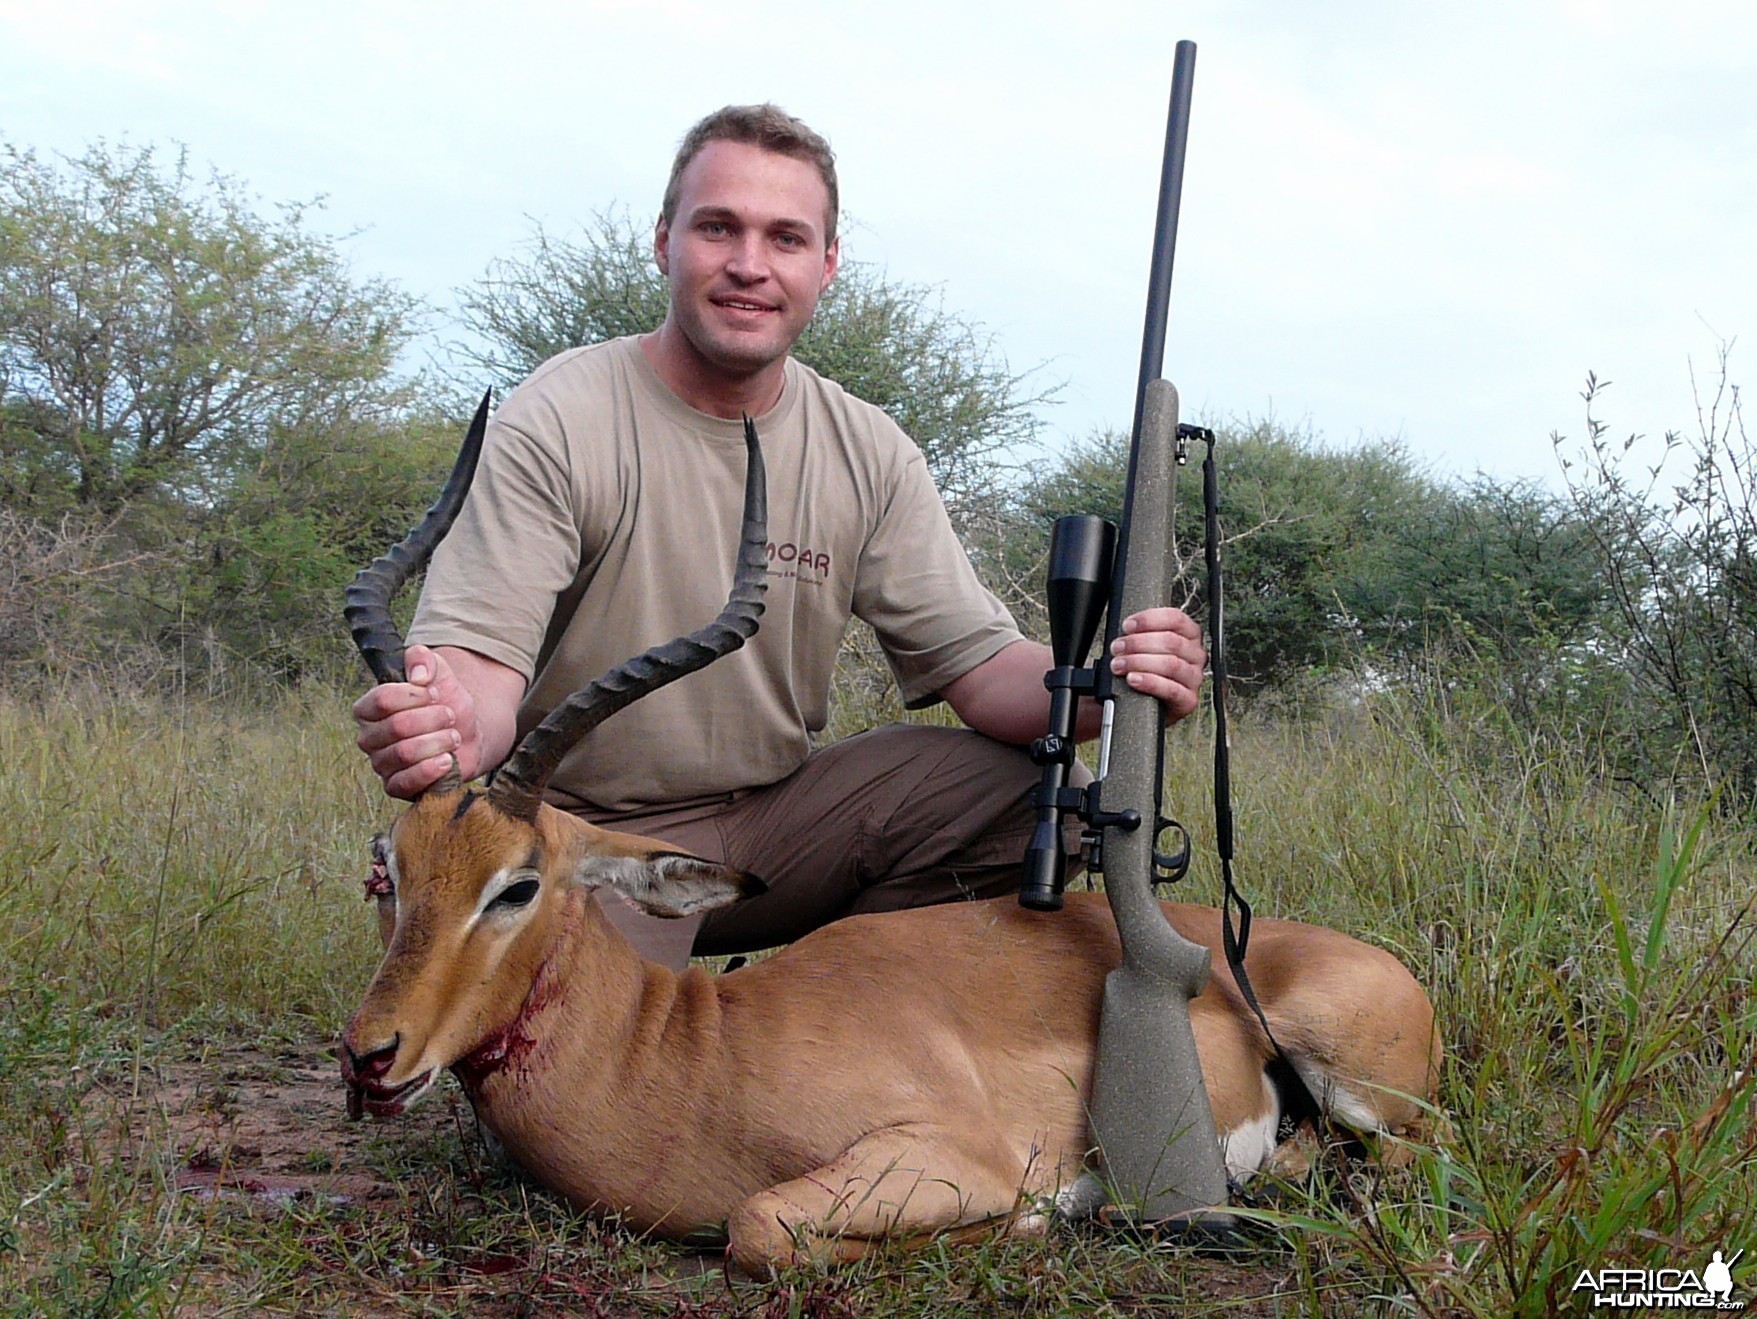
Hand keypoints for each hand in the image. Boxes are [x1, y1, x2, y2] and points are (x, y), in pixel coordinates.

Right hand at [352, 644, 480, 798]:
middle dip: (433, 718)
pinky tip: (448, 760)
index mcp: (369, 709)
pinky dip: (430, 770)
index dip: (415, 695)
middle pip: (398, 726)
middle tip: (450, 715)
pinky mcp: (396, 787)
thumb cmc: (444, 702)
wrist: (464, 733)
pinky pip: (405, 783)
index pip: (382, 699)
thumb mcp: (437, 671)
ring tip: (453, 736)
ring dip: (437, 742)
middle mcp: (369, 738)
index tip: (436, 692)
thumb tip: (419, 674)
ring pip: (405, 753)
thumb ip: (423, 659)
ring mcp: (381, 764)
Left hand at [1108, 607, 1206, 723]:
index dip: (1149, 620)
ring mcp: (1195, 678)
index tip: (1127, 626)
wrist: (1147, 705)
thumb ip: (1142, 634)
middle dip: (1138, 643)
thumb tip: (1126, 628)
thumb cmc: (1148, 671)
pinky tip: (1133, 679)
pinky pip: (1171, 689)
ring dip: (1139, 662)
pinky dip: (1149, 682)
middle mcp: (1196, 655)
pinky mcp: (1189, 700)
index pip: (1175, 619)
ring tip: (1119, 665)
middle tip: (1117, 648)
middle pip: (1171, 641)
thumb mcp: (1148, 647)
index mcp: (1189, 635)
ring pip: (1171, 664)